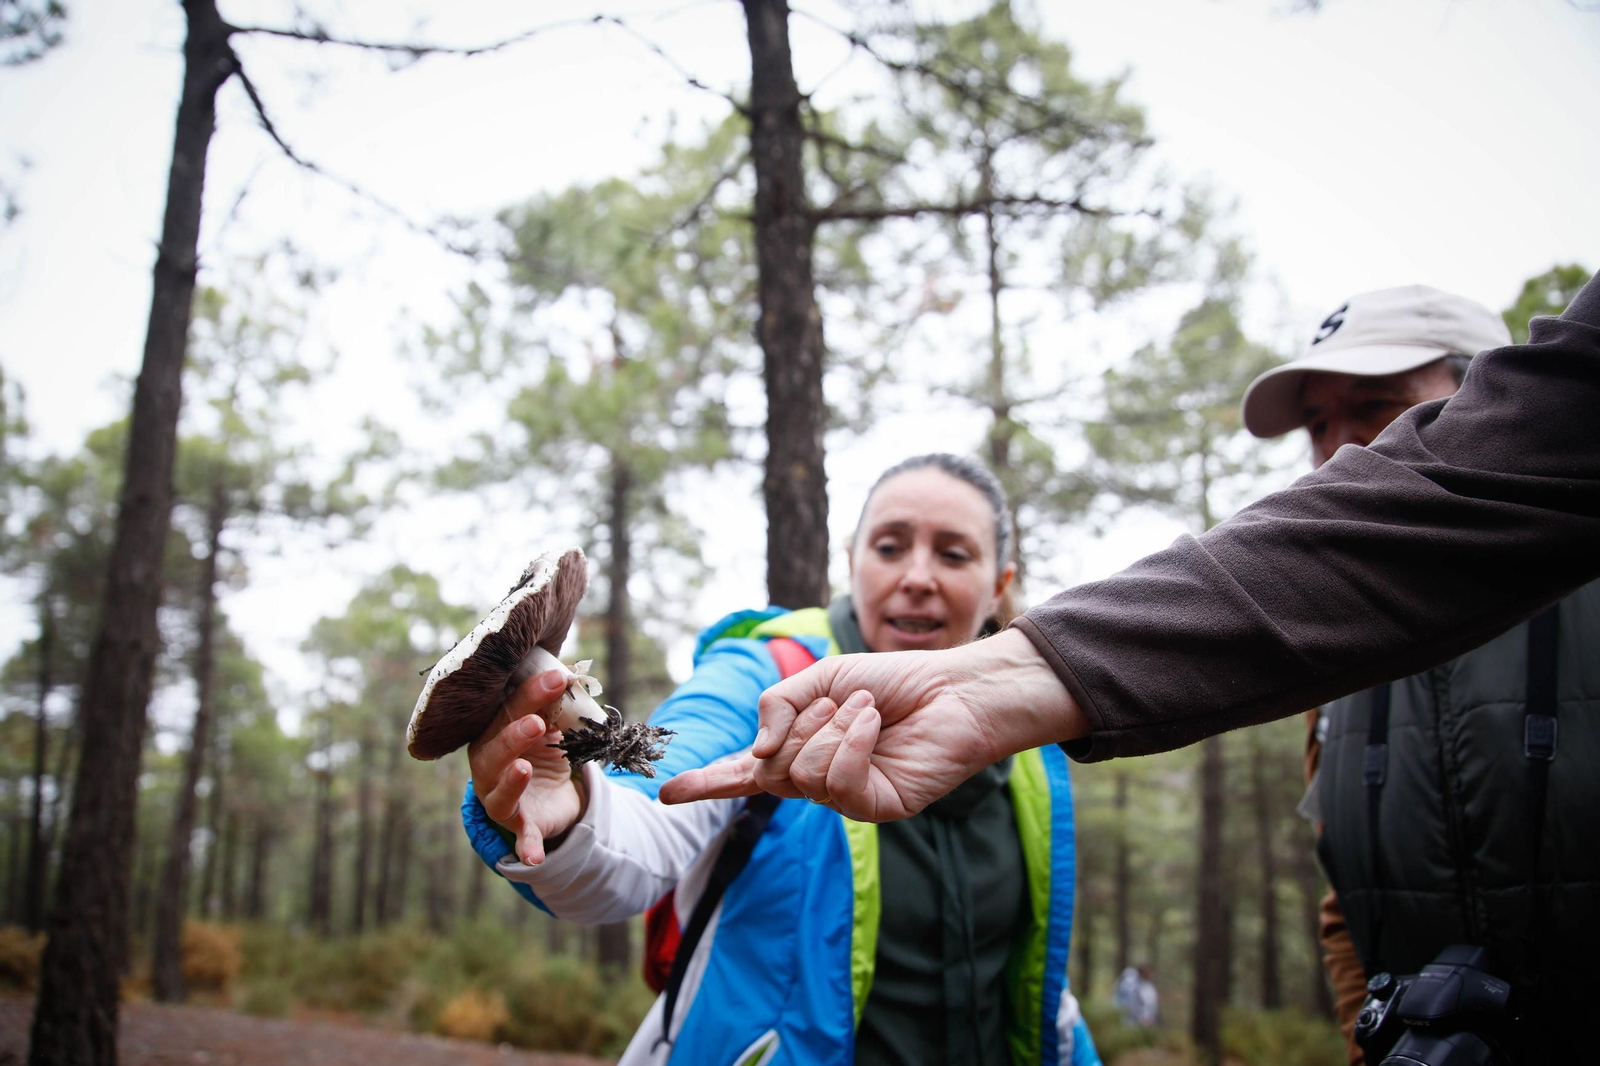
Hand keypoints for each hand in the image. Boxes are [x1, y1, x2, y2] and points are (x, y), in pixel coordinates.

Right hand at [468, 669, 585, 863]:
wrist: (551, 795)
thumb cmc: (543, 748)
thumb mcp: (552, 725)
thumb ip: (556, 704)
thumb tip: (572, 672)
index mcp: (493, 734)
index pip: (506, 711)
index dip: (530, 694)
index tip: (558, 677)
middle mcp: (489, 767)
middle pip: (495, 750)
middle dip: (514, 735)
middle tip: (537, 723)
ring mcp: (501, 799)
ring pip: (500, 793)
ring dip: (511, 781)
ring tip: (524, 768)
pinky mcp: (520, 827)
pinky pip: (522, 840)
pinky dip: (527, 849)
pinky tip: (533, 858)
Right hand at [658, 629, 1087, 820]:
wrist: (954, 688)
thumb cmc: (893, 682)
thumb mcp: (822, 679)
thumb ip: (777, 707)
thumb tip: (757, 755)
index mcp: (800, 747)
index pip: (745, 771)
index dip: (706, 781)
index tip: (667, 793)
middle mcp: (817, 777)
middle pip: (769, 770)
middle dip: (796, 727)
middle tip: (836, 702)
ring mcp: (845, 797)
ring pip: (801, 773)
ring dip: (831, 727)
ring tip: (867, 709)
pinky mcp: (875, 808)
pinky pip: (837, 780)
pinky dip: (852, 740)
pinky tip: (875, 723)